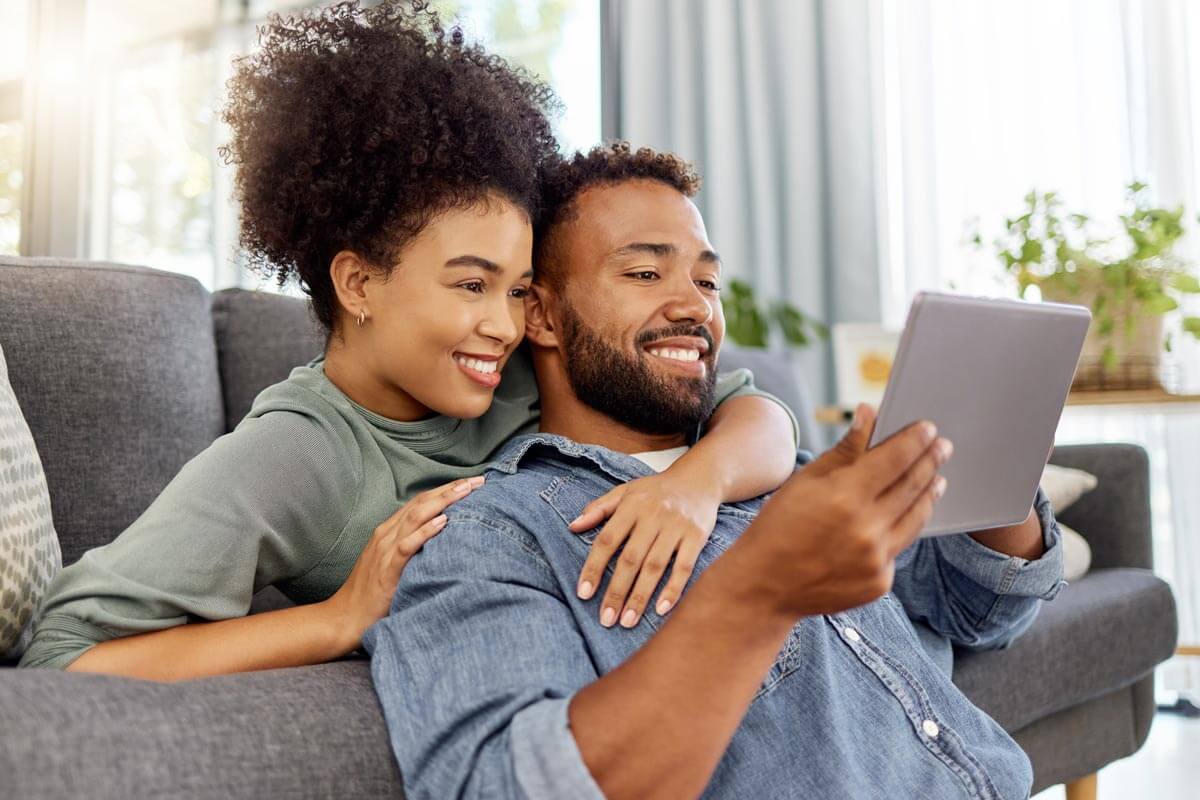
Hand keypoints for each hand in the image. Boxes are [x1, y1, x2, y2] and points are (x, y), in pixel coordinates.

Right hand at [323, 475, 484, 649]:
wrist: (346, 616)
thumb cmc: (372, 592)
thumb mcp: (392, 561)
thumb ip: (411, 546)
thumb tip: (440, 538)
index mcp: (389, 530)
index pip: (421, 501)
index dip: (446, 489)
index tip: (471, 482)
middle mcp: (387, 534)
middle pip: (422, 503)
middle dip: (451, 489)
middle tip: (478, 480)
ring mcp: (385, 550)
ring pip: (416, 517)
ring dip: (443, 501)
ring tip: (466, 491)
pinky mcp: (387, 569)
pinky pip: (407, 546)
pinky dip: (425, 531)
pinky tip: (443, 522)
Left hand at [569, 473, 719, 627]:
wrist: (700, 478)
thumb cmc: (657, 490)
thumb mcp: (626, 491)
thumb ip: (599, 508)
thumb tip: (572, 526)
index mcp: (631, 505)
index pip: (607, 540)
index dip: (594, 568)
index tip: (584, 594)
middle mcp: (653, 516)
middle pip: (630, 559)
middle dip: (616, 591)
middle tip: (606, 619)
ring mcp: (676, 526)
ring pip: (655, 567)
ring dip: (640, 596)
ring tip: (627, 621)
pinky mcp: (697, 536)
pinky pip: (684, 566)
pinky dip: (673, 589)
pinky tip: (661, 610)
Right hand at [742, 412, 952, 618]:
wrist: (765, 585)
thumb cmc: (779, 526)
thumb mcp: (805, 481)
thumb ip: (845, 449)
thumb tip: (869, 414)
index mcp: (845, 496)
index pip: (895, 458)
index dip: (915, 440)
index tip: (928, 428)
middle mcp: (866, 528)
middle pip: (913, 485)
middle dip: (930, 461)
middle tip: (942, 447)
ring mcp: (876, 559)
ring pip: (917, 518)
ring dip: (929, 493)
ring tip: (936, 478)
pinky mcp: (880, 582)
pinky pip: (899, 548)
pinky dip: (902, 528)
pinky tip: (903, 515)